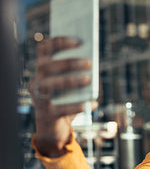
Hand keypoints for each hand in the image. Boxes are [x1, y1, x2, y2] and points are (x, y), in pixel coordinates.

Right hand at [29, 36, 97, 156]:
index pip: (44, 49)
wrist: (53, 128)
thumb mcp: (71, 87)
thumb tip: (92, 66)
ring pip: (50, 84)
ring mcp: (39, 98)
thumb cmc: (65, 101)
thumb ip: (78, 75)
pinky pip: (62, 109)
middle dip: (68, 62)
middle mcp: (36, 81)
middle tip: (89, 62)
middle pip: (47, 66)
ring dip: (71, 79)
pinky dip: (79, 106)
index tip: (78, 40)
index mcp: (42, 70)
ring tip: (89, 78)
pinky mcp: (46, 114)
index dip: (59, 42)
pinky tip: (94, 103)